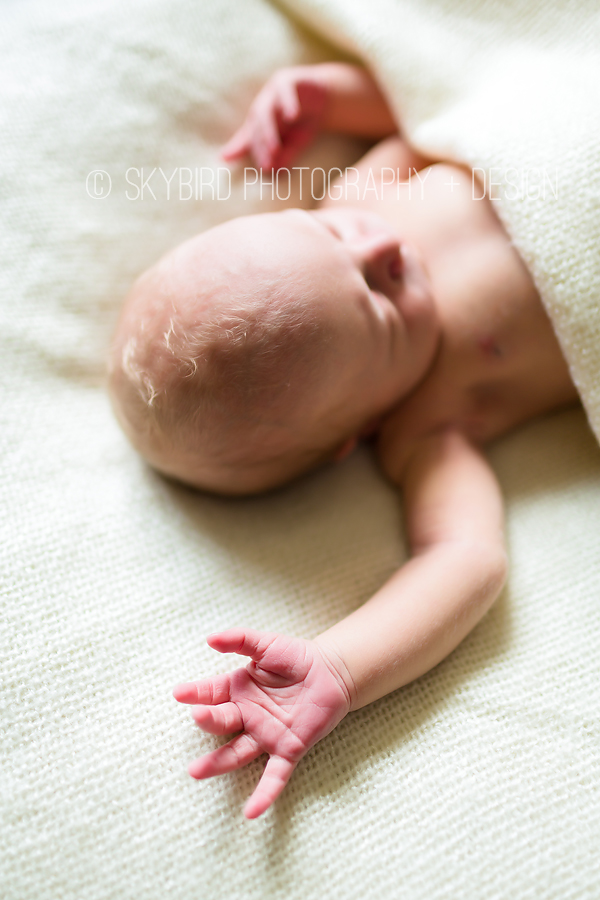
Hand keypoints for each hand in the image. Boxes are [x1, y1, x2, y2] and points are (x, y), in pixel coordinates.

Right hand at [173, 628, 350, 817]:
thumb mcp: (267, 643)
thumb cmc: (296, 657)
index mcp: (239, 690)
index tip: (180, 693)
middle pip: (222, 722)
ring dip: (217, 764)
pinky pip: (274, 776)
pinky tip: (251, 812)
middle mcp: (247, 715)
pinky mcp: (288, 750)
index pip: (212, 693)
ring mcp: (266, 735)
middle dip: (208, 720)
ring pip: (237, 753)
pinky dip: (264, 795)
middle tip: (198, 716)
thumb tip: (210, 639)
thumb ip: (241, 639)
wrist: (332, 671)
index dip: (196, 693)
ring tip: (196, 772)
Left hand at [221, 66, 328, 170]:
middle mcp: (262, 105)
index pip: (254, 138)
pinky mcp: (288, 79)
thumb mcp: (293, 142)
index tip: (263, 169)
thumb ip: (282, 155)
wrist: (325, 97)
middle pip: (256, 126)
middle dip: (260, 146)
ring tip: (275, 148)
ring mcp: (273, 91)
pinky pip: (286, 91)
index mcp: (258, 120)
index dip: (257, 153)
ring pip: (266, 110)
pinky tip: (292, 116)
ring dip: (269, 130)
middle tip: (266, 165)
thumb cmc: (304, 122)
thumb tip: (273, 172)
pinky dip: (288, 103)